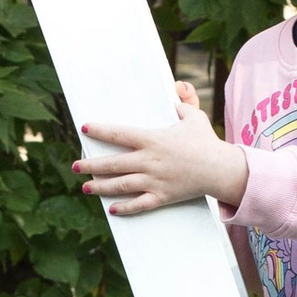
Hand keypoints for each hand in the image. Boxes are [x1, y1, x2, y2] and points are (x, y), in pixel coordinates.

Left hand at [75, 89, 248, 219]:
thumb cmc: (206, 141)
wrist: (220, 169)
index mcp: (152, 140)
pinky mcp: (162, 196)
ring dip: (100, 187)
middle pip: (113, 163)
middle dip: (91, 165)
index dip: (100, 130)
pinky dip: (125, 208)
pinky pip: (139, 204)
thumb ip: (183, 102)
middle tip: (76, 166)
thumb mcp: (194, 117)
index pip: (119, 133)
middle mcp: (149, 161)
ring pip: (121, 185)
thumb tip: (178, 88)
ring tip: (85, 187)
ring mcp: (154, 181)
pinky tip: (112, 209)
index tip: (85, 128)